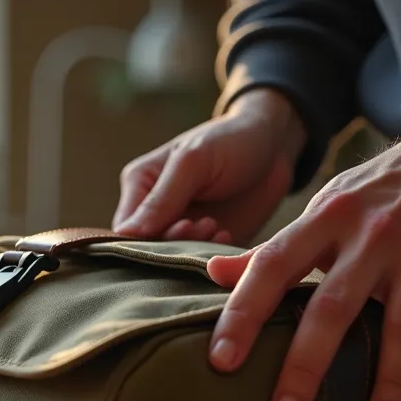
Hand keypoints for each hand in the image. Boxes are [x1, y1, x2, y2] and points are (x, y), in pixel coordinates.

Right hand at [113, 89, 306, 244]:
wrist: (275, 145)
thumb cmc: (230, 141)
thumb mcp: (193, 163)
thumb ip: (161, 199)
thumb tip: (127, 235)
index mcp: (140, 185)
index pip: (124, 229)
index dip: (144, 240)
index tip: (180, 227)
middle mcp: (156, 210)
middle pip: (146, 248)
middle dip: (171, 246)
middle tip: (201, 226)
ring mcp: (182, 226)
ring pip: (172, 258)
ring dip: (192, 249)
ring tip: (215, 227)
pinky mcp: (207, 241)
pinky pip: (199, 260)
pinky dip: (211, 254)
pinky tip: (226, 235)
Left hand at [204, 128, 400, 400]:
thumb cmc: (378, 192)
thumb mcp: (324, 207)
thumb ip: (272, 248)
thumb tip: (212, 272)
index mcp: (326, 220)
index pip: (272, 267)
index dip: (243, 313)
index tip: (221, 359)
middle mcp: (371, 238)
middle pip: (332, 308)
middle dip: (306, 365)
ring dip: (392, 380)